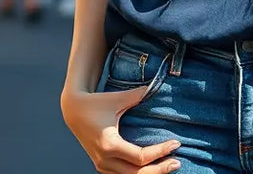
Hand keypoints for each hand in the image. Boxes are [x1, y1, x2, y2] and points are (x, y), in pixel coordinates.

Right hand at [61, 86, 180, 173]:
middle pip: (137, 173)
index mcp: (109, 144)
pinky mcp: (102, 165)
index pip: (140, 156)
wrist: (74, 111)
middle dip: (159, 170)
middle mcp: (105, 159)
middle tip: (177, 162)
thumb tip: (158, 87)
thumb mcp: (117, 98)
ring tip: (168, 166)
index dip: (160, 152)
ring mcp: (102, 165)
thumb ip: (138, 95)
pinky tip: (152, 168)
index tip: (176, 143)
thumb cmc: (96, 103)